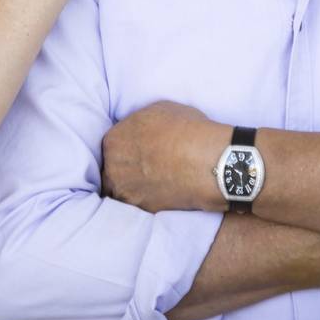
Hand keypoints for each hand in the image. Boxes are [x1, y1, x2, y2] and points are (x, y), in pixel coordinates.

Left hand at [101, 100, 224, 212]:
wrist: (208, 162)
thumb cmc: (187, 131)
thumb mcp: (160, 110)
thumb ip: (141, 121)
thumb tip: (142, 129)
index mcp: (113, 140)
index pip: (111, 146)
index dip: (125, 148)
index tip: (137, 152)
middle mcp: (113, 167)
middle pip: (112, 169)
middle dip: (124, 169)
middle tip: (143, 169)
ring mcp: (126, 191)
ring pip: (120, 191)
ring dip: (131, 187)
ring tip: (151, 184)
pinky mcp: (142, 209)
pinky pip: (136, 206)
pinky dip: (145, 201)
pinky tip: (159, 195)